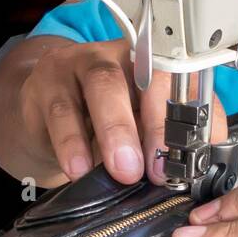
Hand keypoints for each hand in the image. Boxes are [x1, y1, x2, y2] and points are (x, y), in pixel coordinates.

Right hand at [18, 38, 227, 184]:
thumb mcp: (138, 135)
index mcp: (158, 69)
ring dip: (117, 131)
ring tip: (124, 171)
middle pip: (148, 77)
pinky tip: (79, 169)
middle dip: (158, 126)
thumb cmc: (101, 128)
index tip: (191, 162)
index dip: (191, 119)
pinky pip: (61, 111)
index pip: (185, 82)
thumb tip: (194, 178)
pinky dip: (72, 143)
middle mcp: (123, 58)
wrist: (43, 120)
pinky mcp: (47, 83)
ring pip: (104, 86)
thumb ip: (165, 148)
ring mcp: (82, 64)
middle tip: (158, 172)